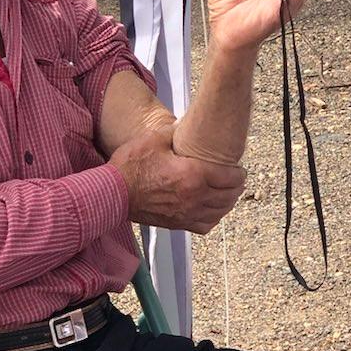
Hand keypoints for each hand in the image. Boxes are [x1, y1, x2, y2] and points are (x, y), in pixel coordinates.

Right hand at [110, 127, 245, 233]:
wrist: (112, 194)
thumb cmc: (130, 166)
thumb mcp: (154, 139)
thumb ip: (176, 132)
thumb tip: (188, 125)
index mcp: (192, 175)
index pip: (230, 178)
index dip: (239, 172)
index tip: (239, 168)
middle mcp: (193, 197)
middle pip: (229, 196)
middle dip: (237, 186)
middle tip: (236, 177)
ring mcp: (186, 213)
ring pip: (220, 212)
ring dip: (228, 202)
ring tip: (228, 192)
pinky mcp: (177, 224)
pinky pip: (205, 225)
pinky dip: (213, 217)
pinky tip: (212, 208)